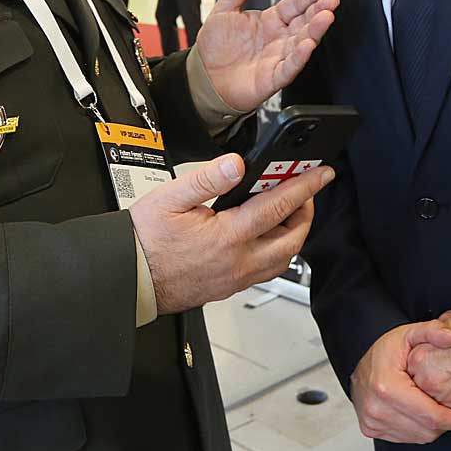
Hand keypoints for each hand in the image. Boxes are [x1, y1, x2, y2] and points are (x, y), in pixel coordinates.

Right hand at [130, 153, 329, 313]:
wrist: (129, 278)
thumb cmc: (144, 241)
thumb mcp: (170, 198)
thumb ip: (207, 178)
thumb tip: (237, 164)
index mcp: (227, 236)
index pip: (278, 206)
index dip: (305, 186)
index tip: (322, 172)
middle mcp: (238, 262)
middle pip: (292, 239)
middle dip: (306, 212)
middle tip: (305, 191)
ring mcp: (235, 278)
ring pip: (283, 259)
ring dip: (294, 234)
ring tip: (288, 212)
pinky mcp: (228, 287)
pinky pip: (266, 271)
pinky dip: (277, 252)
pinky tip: (266, 237)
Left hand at [194, 0, 338, 112]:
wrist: (203, 77)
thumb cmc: (216, 47)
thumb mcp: (225, 9)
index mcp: (271, 20)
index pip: (295, 4)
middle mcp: (279, 38)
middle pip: (304, 22)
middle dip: (319, 10)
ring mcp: (278, 58)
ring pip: (302, 43)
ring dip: (315, 30)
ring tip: (326, 17)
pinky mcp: (273, 77)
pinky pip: (289, 67)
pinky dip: (299, 57)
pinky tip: (307, 45)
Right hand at [352, 320, 450, 443]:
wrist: (361, 364)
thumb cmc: (384, 351)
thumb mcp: (410, 333)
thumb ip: (434, 331)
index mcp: (387, 387)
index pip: (431, 416)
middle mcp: (376, 408)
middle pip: (426, 431)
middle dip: (447, 424)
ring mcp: (372, 421)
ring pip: (418, 438)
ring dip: (433, 428)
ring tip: (438, 411)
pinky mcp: (370, 429)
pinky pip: (405, 439)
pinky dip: (418, 430)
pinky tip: (421, 414)